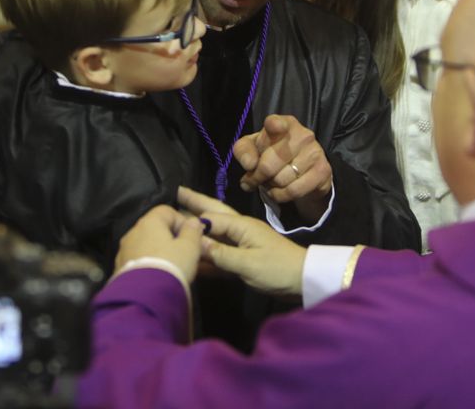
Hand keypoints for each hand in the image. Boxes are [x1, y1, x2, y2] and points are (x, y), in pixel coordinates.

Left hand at [114, 205, 205, 282]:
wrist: (144, 297)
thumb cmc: (171, 265)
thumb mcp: (190, 248)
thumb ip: (193, 231)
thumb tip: (193, 222)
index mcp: (149, 222)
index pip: (166, 211)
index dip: (181, 220)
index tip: (190, 236)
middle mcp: (132, 233)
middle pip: (154, 228)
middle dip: (169, 238)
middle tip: (182, 253)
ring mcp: (123, 251)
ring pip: (144, 245)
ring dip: (157, 251)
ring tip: (169, 267)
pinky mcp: (118, 268)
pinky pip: (137, 260)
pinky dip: (147, 264)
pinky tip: (156, 276)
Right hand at [179, 186, 306, 297]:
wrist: (305, 281)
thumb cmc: (278, 269)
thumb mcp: (247, 264)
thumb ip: (220, 254)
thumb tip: (194, 240)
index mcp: (241, 226)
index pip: (209, 218)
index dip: (190, 212)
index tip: (169, 204)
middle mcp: (241, 230)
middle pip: (213, 214)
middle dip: (196, 204)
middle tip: (176, 193)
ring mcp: (243, 244)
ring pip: (215, 233)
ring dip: (198, 227)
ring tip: (178, 220)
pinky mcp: (245, 260)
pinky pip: (221, 253)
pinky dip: (207, 253)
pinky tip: (195, 255)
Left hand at [234, 114, 332, 222]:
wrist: (305, 171)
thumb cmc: (274, 154)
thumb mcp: (255, 147)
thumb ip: (244, 150)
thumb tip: (249, 164)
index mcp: (284, 123)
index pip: (275, 123)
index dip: (274, 126)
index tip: (273, 128)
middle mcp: (302, 134)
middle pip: (268, 164)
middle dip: (256, 177)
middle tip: (255, 180)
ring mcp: (314, 152)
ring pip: (280, 180)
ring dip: (270, 186)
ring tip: (271, 182)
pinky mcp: (322, 171)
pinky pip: (293, 191)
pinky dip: (281, 195)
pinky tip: (280, 191)